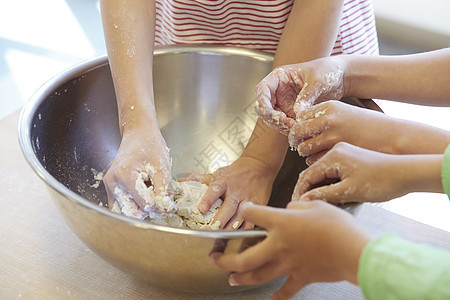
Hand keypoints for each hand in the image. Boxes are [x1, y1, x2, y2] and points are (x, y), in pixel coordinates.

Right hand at [103, 127, 174, 217]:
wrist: (139, 134)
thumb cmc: (150, 145)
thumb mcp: (162, 168)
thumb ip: (164, 191)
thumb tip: (167, 210)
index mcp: (124, 175)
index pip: (145, 204)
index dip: (160, 205)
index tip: (170, 202)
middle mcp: (113, 184)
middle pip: (133, 212)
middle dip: (150, 208)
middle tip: (160, 196)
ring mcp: (110, 187)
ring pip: (127, 212)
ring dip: (141, 208)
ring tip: (150, 192)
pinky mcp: (111, 190)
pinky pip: (122, 207)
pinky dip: (134, 205)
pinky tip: (143, 193)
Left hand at [179, 156, 275, 229]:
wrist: (259, 166)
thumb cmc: (235, 173)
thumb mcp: (216, 173)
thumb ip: (197, 179)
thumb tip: (179, 181)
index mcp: (224, 182)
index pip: (214, 190)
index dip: (208, 200)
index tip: (201, 209)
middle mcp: (236, 191)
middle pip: (229, 207)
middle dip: (220, 220)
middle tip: (210, 230)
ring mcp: (248, 200)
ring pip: (240, 217)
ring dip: (231, 228)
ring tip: (221, 237)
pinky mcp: (257, 207)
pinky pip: (251, 221)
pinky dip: (244, 231)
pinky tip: (237, 237)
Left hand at [211, 201, 371, 299]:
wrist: (353, 251)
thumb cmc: (337, 226)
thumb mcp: (315, 206)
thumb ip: (296, 207)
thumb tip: (287, 211)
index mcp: (281, 223)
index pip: (254, 214)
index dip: (246, 210)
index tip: (244, 209)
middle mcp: (279, 245)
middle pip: (245, 257)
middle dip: (226, 259)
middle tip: (215, 259)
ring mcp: (288, 264)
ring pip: (258, 275)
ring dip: (242, 278)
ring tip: (232, 279)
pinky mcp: (300, 276)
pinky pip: (285, 290)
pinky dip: (277, 297)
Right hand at [254, 57, 344, 134]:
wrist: (340, 79)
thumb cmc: (328, 71)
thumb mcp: (317, 80)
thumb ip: (306, 96)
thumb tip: (296, 112)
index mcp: (280, 77)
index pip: (263, 89)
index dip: (262, 100)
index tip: (267, 111)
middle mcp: (279, 91)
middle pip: (264, 106)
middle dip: (270, 116)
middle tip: (283, 121)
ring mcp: (285, 103)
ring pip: (273, 118)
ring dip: (279, 124)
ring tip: (293, 126)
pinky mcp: (292, 113)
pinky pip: (285, 123)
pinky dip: (288, 128)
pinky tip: (297, 129)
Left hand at [288, 100, 404, 158]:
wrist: (394, 138)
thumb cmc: (370, 128)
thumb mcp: (346, 114)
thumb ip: (325, 118)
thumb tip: (301, 126)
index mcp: (330, 106)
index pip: (300, 116)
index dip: (300, 126)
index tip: (305, 133)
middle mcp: (328, 119)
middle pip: (297, 131)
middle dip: (298, 140)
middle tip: (303, 145)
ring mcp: (331, 136)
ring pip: (303, 148)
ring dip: (306, 152)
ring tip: (317, 153)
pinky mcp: (335, 153)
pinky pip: (312, 160)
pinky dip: (315, 162)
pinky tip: (325, 160)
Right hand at [292, 142, 440, 203]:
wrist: (406, 173)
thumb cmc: (381, 182)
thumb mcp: (350, 192)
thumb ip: (324, 195)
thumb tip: (303, 200)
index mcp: (333, 156)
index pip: (306, 175)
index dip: (300, 192)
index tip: (297, 206)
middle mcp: (336, 150)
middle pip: (313, 172)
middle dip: (307, 189)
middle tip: (305, 207)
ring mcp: (344, 152)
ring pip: (322, 172)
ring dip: (318, 186)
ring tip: (317, 203)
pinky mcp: (351, 156)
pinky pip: (332, 170)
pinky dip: (328, 182)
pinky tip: (330, 194)